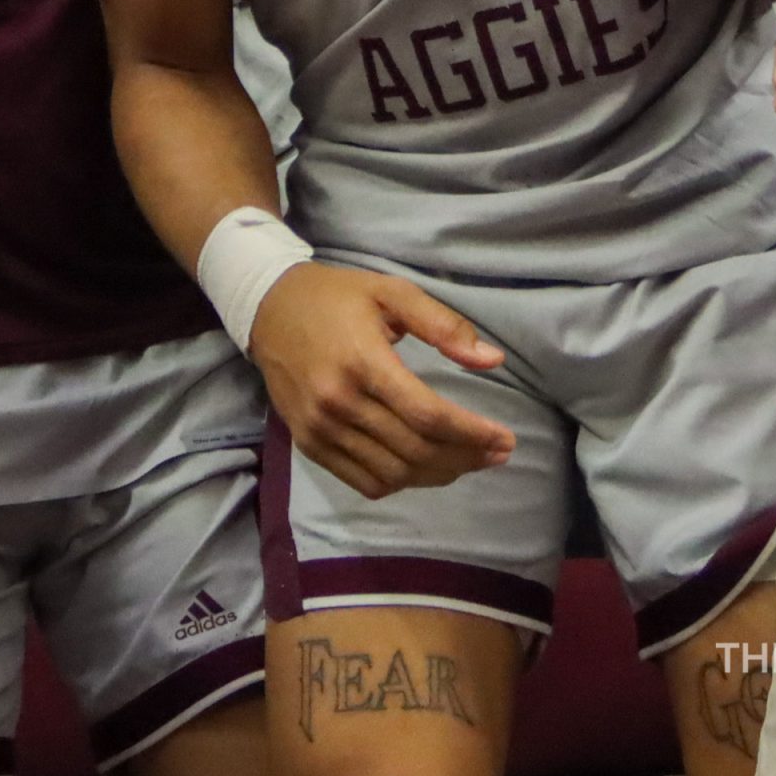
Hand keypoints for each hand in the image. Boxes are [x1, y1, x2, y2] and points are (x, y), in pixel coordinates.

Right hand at [251, 261, 515, 499]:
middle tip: (498, 453)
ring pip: (392, 474)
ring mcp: (320, 429)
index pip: (427, 415)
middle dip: (465, 457)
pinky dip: (401, 482)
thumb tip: (492, 360)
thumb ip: (443, 325)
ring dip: (438, 475)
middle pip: (414, 450)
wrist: (269, 308)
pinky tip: (425, 467)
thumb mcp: (392, 292)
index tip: (505, 439)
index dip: (472, 433)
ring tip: (469, 461)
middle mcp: (339, 403)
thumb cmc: (338, 297)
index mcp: (363, 361)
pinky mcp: (309, 445)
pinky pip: (363, 482)